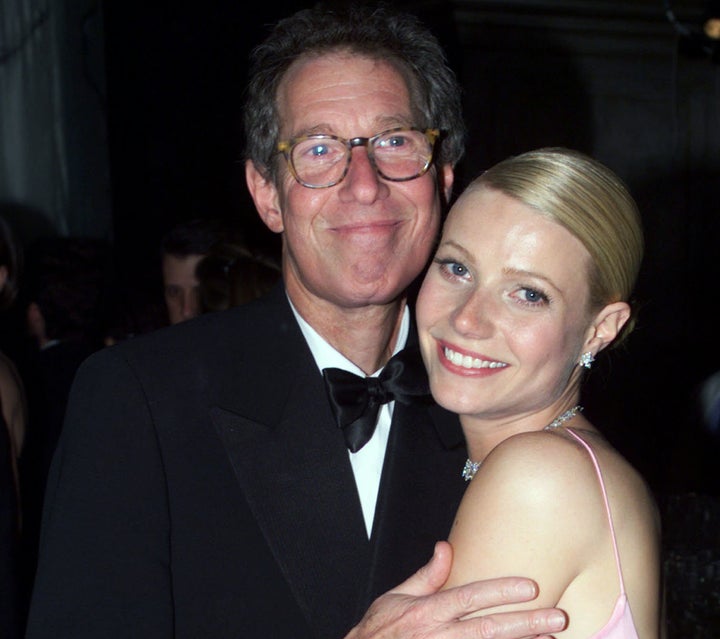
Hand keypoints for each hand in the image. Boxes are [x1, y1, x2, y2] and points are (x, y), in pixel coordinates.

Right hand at [344, 541, 566, 638]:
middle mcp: (438, 636)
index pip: (470, 597)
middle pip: (488, 629)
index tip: (530, 586)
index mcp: (427, 612)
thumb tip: (446, 547)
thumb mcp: (397, 598)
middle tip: (556, 616)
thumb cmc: (378, 632)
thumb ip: (427, 576)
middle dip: (525, 623)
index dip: (500, 591)